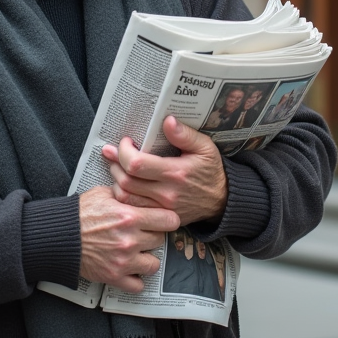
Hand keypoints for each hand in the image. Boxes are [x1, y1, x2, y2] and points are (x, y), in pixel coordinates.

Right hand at [78, 186, 178, 292]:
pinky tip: (131, 270)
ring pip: (154, 265)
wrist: (59, 236)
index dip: (168, 219)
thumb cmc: (80, 213)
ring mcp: (123, 261)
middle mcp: (130, 240)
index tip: (164, 220)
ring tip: (139, 253)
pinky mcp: (113, 277)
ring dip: (148, 259)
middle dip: (154, 236)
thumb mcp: (104, 193)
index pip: (169, 220)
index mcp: (130, 216)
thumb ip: (126, 192)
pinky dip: (136, 280)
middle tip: (144, 234)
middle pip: (160, 240)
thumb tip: (141, 187)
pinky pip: (137, 285)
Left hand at [101, 116, 228, 225]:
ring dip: (116, 180)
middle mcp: (166, 193)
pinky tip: (124, 184)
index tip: (126, 142)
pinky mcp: (159, 216)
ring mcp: (162, 208)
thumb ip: (185, 134)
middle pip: (126, 181)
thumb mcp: (205, 147)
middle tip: (115, 153)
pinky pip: (133, 209)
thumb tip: (167, 120)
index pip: (136, 164)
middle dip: (115, 164)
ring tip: (117, 167)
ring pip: (125, 197)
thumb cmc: (211, 170)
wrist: (221, 200)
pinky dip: (123, 196)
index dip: (124, 151)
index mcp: (175, 173)